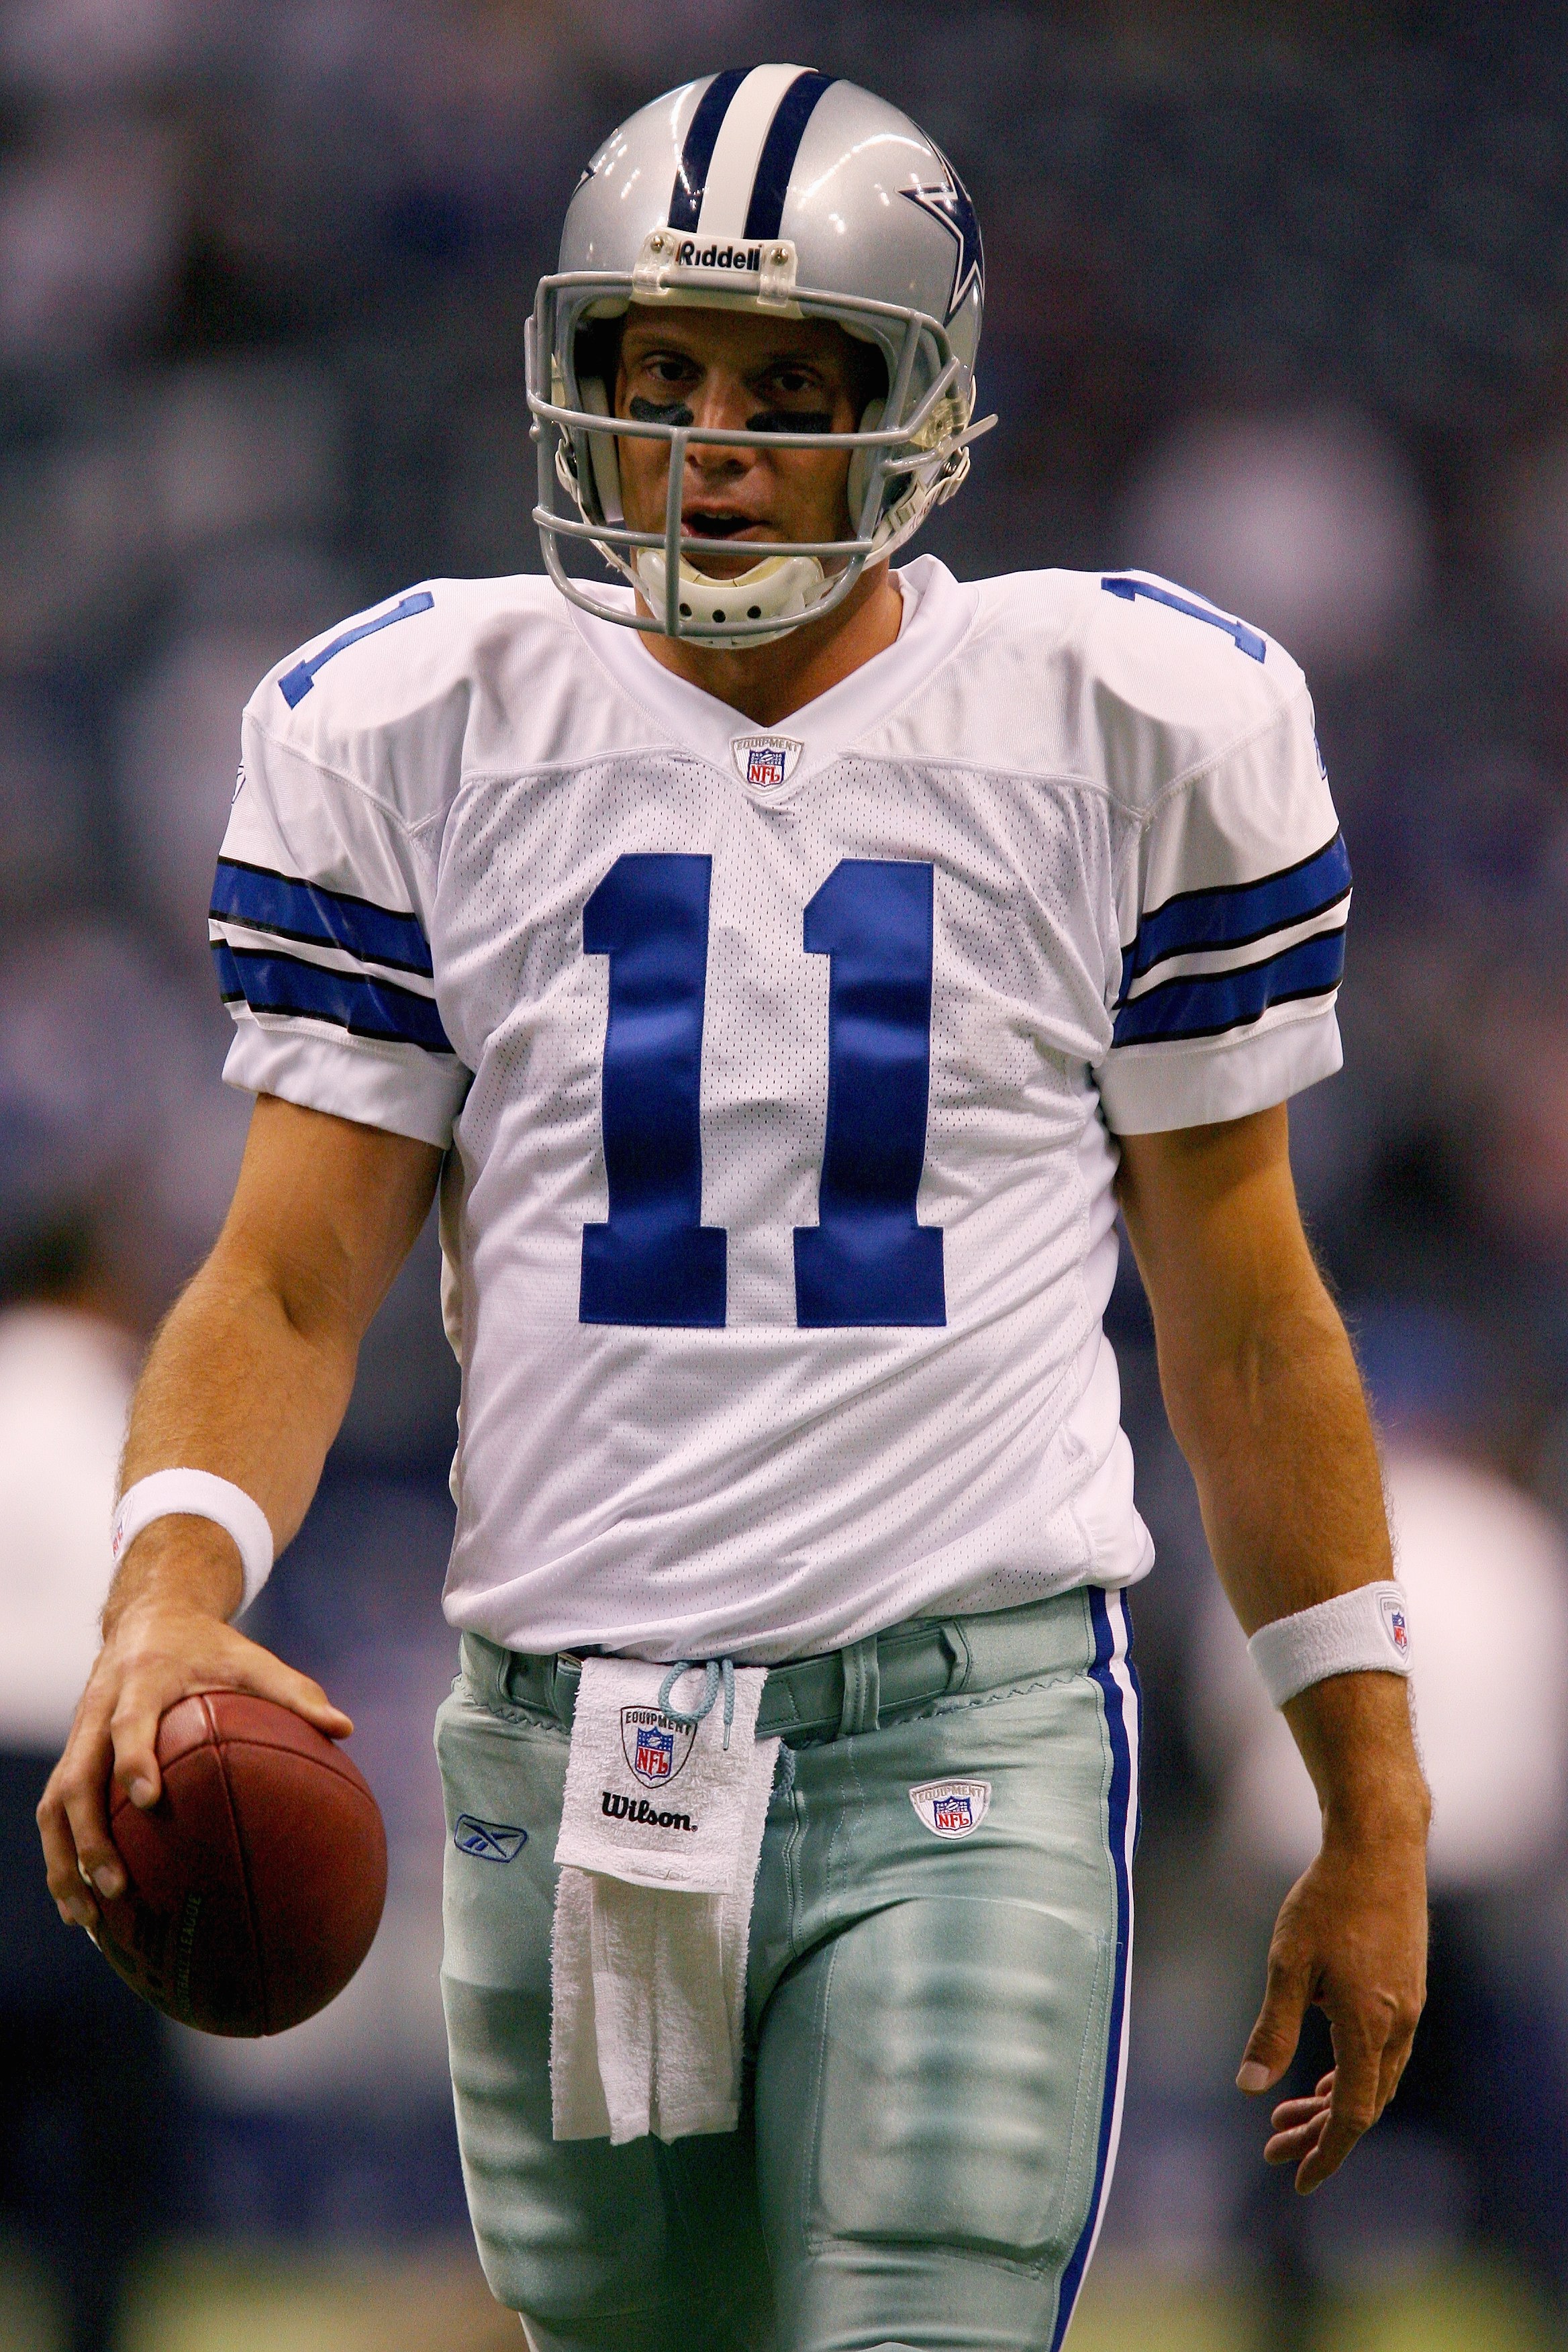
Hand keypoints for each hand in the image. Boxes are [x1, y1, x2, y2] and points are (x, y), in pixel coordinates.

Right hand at [37, 1584, 351, 1934]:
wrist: (151, 1616)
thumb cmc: (209, 1646)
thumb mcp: (250, 1658)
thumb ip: (295, 1692)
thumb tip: (344, 1729)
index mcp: (142, 1680)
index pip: (129, 1722)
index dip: (133, 1758)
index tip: (147, 1798)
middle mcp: (99, 1710)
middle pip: (77, 1777)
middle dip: (89, 1834)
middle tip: (116, 1885)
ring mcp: (79, 1737)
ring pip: (54, 1804)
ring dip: (65, 1861)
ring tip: (87, 1918)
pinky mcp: (73, 1757)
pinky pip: (56, 1813)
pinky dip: (63, 1858)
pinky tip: (80, 1907)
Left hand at [1235, 1817, 1426, 2193]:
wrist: (1378, 1849)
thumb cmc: (1326, 1900)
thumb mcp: (1287, 1963)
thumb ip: (1273, 2028)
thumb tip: (1249, 2086)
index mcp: (1369, 2026)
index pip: (1351, 2114)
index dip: (1324, 2152)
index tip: (1296, 2180)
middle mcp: (1397, 2024)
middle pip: (1362, 2103)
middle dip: (1318, 2133)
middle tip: (1273, 2146)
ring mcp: (1407, 2006)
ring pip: (1374, 2078)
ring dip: (1331, 2102)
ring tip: (1286, 2114)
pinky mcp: (1405, 1988)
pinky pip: (1382, 2051)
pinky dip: (1351, 2071)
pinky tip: (1320, 2071)